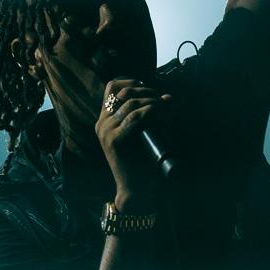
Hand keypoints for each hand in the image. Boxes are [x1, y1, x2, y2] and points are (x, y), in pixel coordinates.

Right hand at [96, 78, 171, 210]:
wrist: (135, 189)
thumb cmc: (141, 162)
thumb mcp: (139, 135)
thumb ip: (143, 117)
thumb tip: (166, 97)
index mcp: (104, 121)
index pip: (111, 87)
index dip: (130, 80)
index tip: (146, 85)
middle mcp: (102, 124)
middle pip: (123, 92)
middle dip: (146, 91)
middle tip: (163, 99)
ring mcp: (107, 131)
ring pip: (131, 103)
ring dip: (152, 100)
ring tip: (166, 106)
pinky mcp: (115, 140)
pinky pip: (135, 117)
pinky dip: (151, 111)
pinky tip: (162, 111)